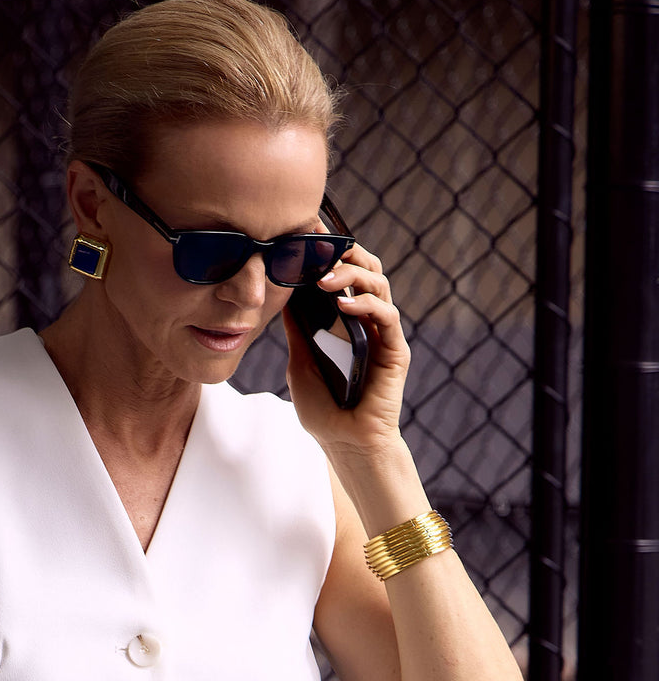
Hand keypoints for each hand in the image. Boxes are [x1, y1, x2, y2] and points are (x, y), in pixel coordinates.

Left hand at [283, 241, 410, 456]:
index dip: (329, 253)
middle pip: (366, 269)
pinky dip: (367, 305)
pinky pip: (387, 316)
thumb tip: (284, 296)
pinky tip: (345, 305)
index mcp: (345, 321)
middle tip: (320, 244)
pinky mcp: (396, 351)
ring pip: (379, 284)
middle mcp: (367, 322)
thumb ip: (298, 331)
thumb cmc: (324, 411)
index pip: (342, 275)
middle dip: (345, 251)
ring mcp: (383, 334)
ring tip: (325, 280)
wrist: (345, 444)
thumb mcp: (300, 363)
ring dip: (353, 275)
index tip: (307, 235)